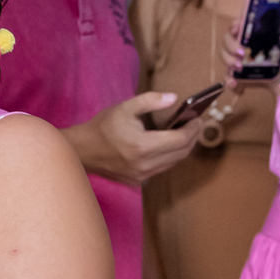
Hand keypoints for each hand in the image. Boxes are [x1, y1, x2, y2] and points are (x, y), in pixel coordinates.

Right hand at [67, 93, 201, 184]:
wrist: (82, 150)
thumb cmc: (102, 127)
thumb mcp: (125, 107)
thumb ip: (150, 100)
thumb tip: (174, 98)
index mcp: (142, 146)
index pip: (179, 140)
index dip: (193, 129)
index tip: (197, 119)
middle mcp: (144, 164)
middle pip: (181, 153)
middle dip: (192, 138)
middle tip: (195, 124)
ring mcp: (141, 175)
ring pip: (173, 162)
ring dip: (182, 148)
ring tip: (185, 133)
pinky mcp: (137, 180)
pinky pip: (162, 168)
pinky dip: (170, 156)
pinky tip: (169, 145)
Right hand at [222, 14, 279, 83]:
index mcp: (253, 34)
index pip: (238, 25)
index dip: (234, 25)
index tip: (237, 28)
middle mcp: (242, 45)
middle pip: (227, 40)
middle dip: (230, 46)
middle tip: (241, 53)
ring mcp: (238, 59)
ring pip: (224, 56)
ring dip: (228, 61)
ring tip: (240, 67)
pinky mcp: (238, 74)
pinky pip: (227, 76)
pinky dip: (228, 80)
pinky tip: (234, 84)